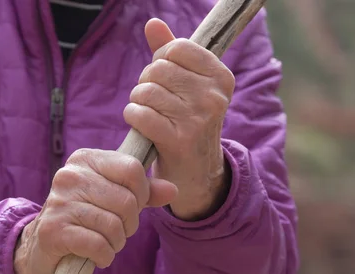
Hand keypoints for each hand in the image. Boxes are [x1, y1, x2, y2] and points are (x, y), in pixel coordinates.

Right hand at [14, 149, 176, 273]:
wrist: (44, 244)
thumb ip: (143, 192)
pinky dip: (104, 256)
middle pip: (126, 201)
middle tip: (118, 230)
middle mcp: (70, 175)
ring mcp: (59, 202)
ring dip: (117, 242)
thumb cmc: (86, 216)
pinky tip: (97, 255)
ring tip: (106, 242)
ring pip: (113, 225)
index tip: (132, 207)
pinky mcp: (53, 229)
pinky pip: (98, 244)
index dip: (142, 194)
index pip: (132, 169)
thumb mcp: (114, 197)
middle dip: (129, 224)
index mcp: (86, 159)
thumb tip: (173, 190)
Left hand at [123, 18, 234, 220]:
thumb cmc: (186, 120)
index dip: (161, 60)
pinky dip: (133, 116)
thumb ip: (170, 51)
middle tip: (155, 100)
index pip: (178, 47)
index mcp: (221, 76)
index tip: (166, 78)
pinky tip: (140, 123)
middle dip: (147, 82)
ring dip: (138, 101)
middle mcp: (214, 96)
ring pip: (146, 91)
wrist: (195, 170)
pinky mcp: (179, 139)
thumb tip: (153, 23)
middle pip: (159, 68)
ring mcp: (198, 118)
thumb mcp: (187, 84)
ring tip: (148, 112)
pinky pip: (140, 113)